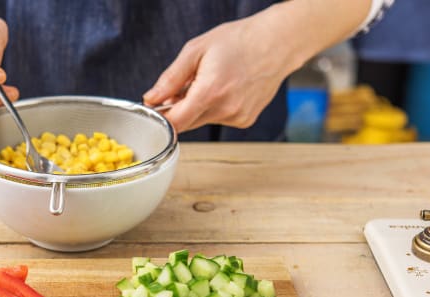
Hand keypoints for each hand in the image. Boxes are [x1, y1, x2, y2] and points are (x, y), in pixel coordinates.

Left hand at [143, 15, 295, 132]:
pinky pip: (218, 120)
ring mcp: (237, 117)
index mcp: (210, 92)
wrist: (277, 43)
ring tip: (209, 82)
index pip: (174, 123)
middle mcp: (225, 110)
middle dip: (178, 109)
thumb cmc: (239, 41)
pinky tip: (224, 89)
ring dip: (196, 108)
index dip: (160, 117)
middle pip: (186, 124)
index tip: (155, 108)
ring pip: (201, 121)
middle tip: (183, 87)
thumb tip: (152, 98)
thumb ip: (171, 78)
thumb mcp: (196, 50)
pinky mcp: (244, 120)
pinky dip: (213, 109)